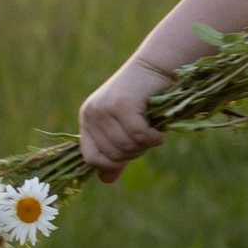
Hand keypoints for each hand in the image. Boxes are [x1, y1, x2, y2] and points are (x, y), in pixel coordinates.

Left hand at [77, 56, 172, 179]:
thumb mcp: (125, 128)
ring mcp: (105, 108)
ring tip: (154, 131)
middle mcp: (91, 113)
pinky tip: (160, 132)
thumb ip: (116, 153)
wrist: (157, 66)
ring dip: (145, 145)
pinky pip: (138, 136)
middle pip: (112, 154)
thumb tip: (105, 180)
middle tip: (148, 137)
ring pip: (126, 146)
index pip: (91, 157)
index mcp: (87, 119)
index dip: (112, 162)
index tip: (131, 151)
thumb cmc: (144, 98)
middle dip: (134, 152)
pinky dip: (153, 139)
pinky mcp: (123, 104)